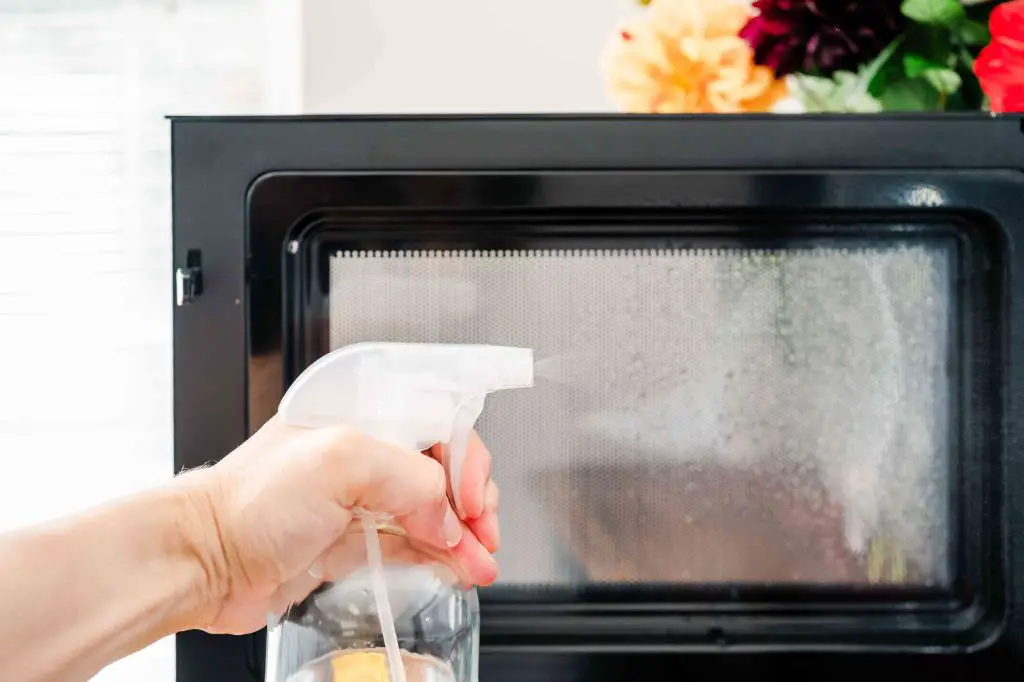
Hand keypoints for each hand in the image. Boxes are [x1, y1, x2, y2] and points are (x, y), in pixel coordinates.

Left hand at [178, 415, 499, 634]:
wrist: (203, 562)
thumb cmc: (247, 502)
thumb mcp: (338, 462)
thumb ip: (407, 477)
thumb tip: (446, 514)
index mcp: (362, 417)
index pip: (437, 425)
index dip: (464, 460)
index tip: (470, 498)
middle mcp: (363, 455)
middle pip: (442, 471)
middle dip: (471, 503)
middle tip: (483, 533)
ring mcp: (358, 501)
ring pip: (431, 513)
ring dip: (463, 538)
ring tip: (481, 563)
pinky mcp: (351, 542)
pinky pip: (410, 545)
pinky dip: (440, 557)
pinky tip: (459, 567)